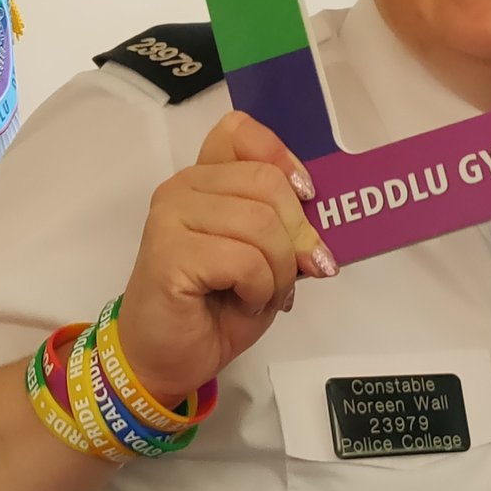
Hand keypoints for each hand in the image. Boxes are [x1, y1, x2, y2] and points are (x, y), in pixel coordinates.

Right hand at [114, 112, 333, 402]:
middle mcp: (183, 187)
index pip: (243, 133)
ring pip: (261, 223)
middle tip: (293, 273)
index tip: (306, 196)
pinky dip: (258, 289)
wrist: (168, 357)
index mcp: (206, 178)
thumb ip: (285, 224)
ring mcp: (170, 217)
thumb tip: (322, 221)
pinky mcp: (168, 254)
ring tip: (261, 293)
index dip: (283, 159)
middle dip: (297, 236)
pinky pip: (244, 259)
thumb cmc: (217, 305)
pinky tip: (240, 302)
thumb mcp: (265, 256)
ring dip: (279, 270)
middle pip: (269, 184)